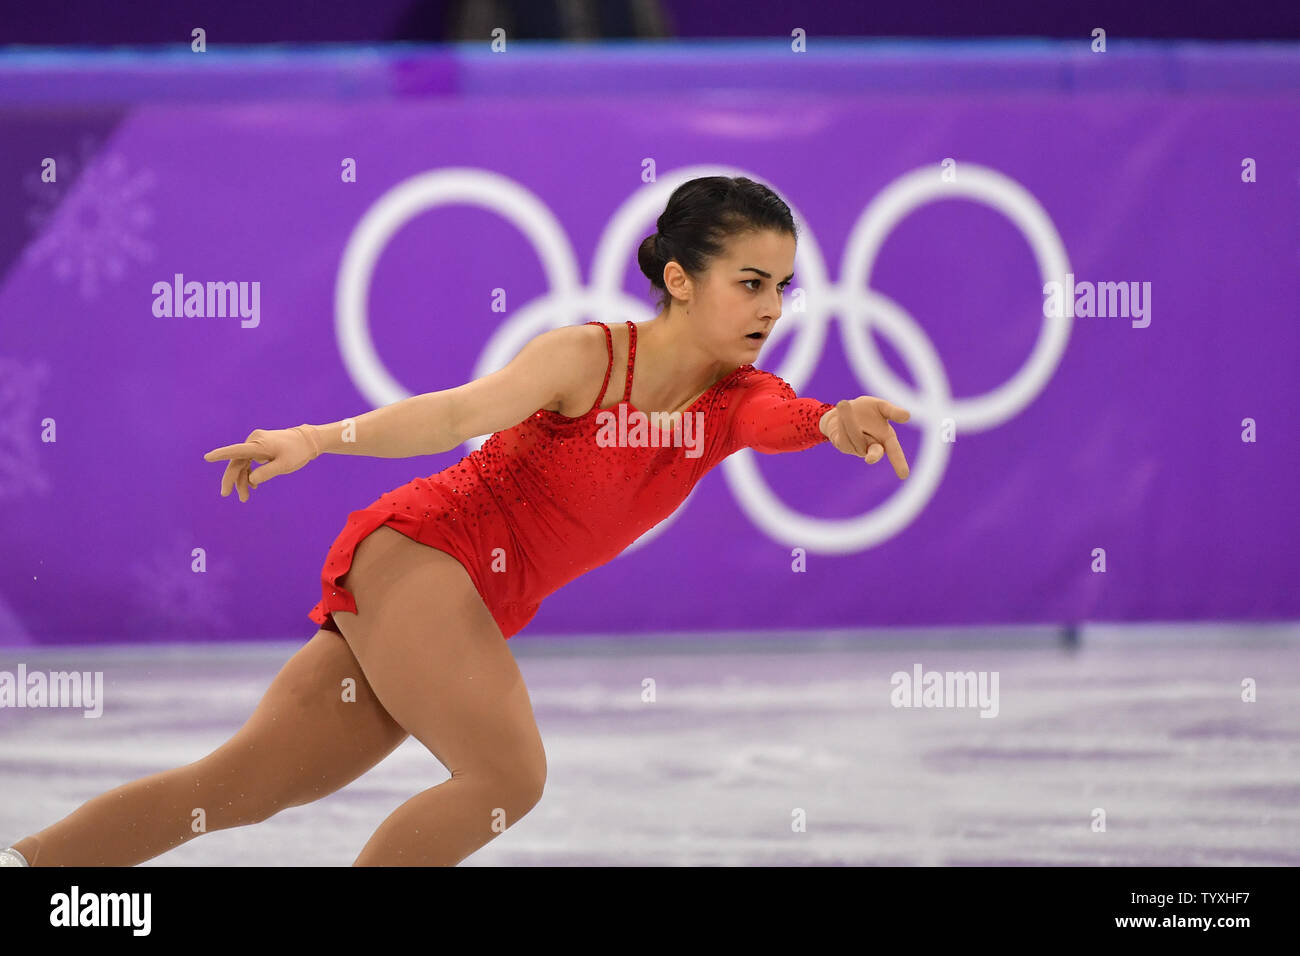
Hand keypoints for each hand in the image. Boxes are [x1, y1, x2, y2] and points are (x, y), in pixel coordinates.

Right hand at [203, 425, 319, 501]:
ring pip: (242, 463)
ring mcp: (255, 444)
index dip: (221, 454)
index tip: (207, 457)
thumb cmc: (297, 452)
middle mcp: (254, 441)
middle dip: (232, 479)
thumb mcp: (284, 465)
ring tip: (244, 497)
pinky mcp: (259, 447)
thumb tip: (251, 480)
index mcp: (258, 444)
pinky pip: (249, 461)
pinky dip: (249, 473)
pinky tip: (252, 486)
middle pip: (237, 462)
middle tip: (226, 494)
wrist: (307, 441)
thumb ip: (267, 473)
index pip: (237, 450)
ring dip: (242, 480)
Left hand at [821, 397, 910, 478]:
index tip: (904, 475)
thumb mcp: (880, 406)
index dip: (899, 463)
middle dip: (873, 456)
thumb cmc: (866, 410)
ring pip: (854, 435)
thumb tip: (907, 416)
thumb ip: (892, 412)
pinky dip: (841, 420)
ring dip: (848, 418)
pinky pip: (842, 436)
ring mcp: (857, 449)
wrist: (843, 408)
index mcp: (886, 438)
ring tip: (844, 403)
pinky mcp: (843, 446)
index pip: (895, 452)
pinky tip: (840, 413)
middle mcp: (872, 446)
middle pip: (875, 454)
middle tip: (870, 460)